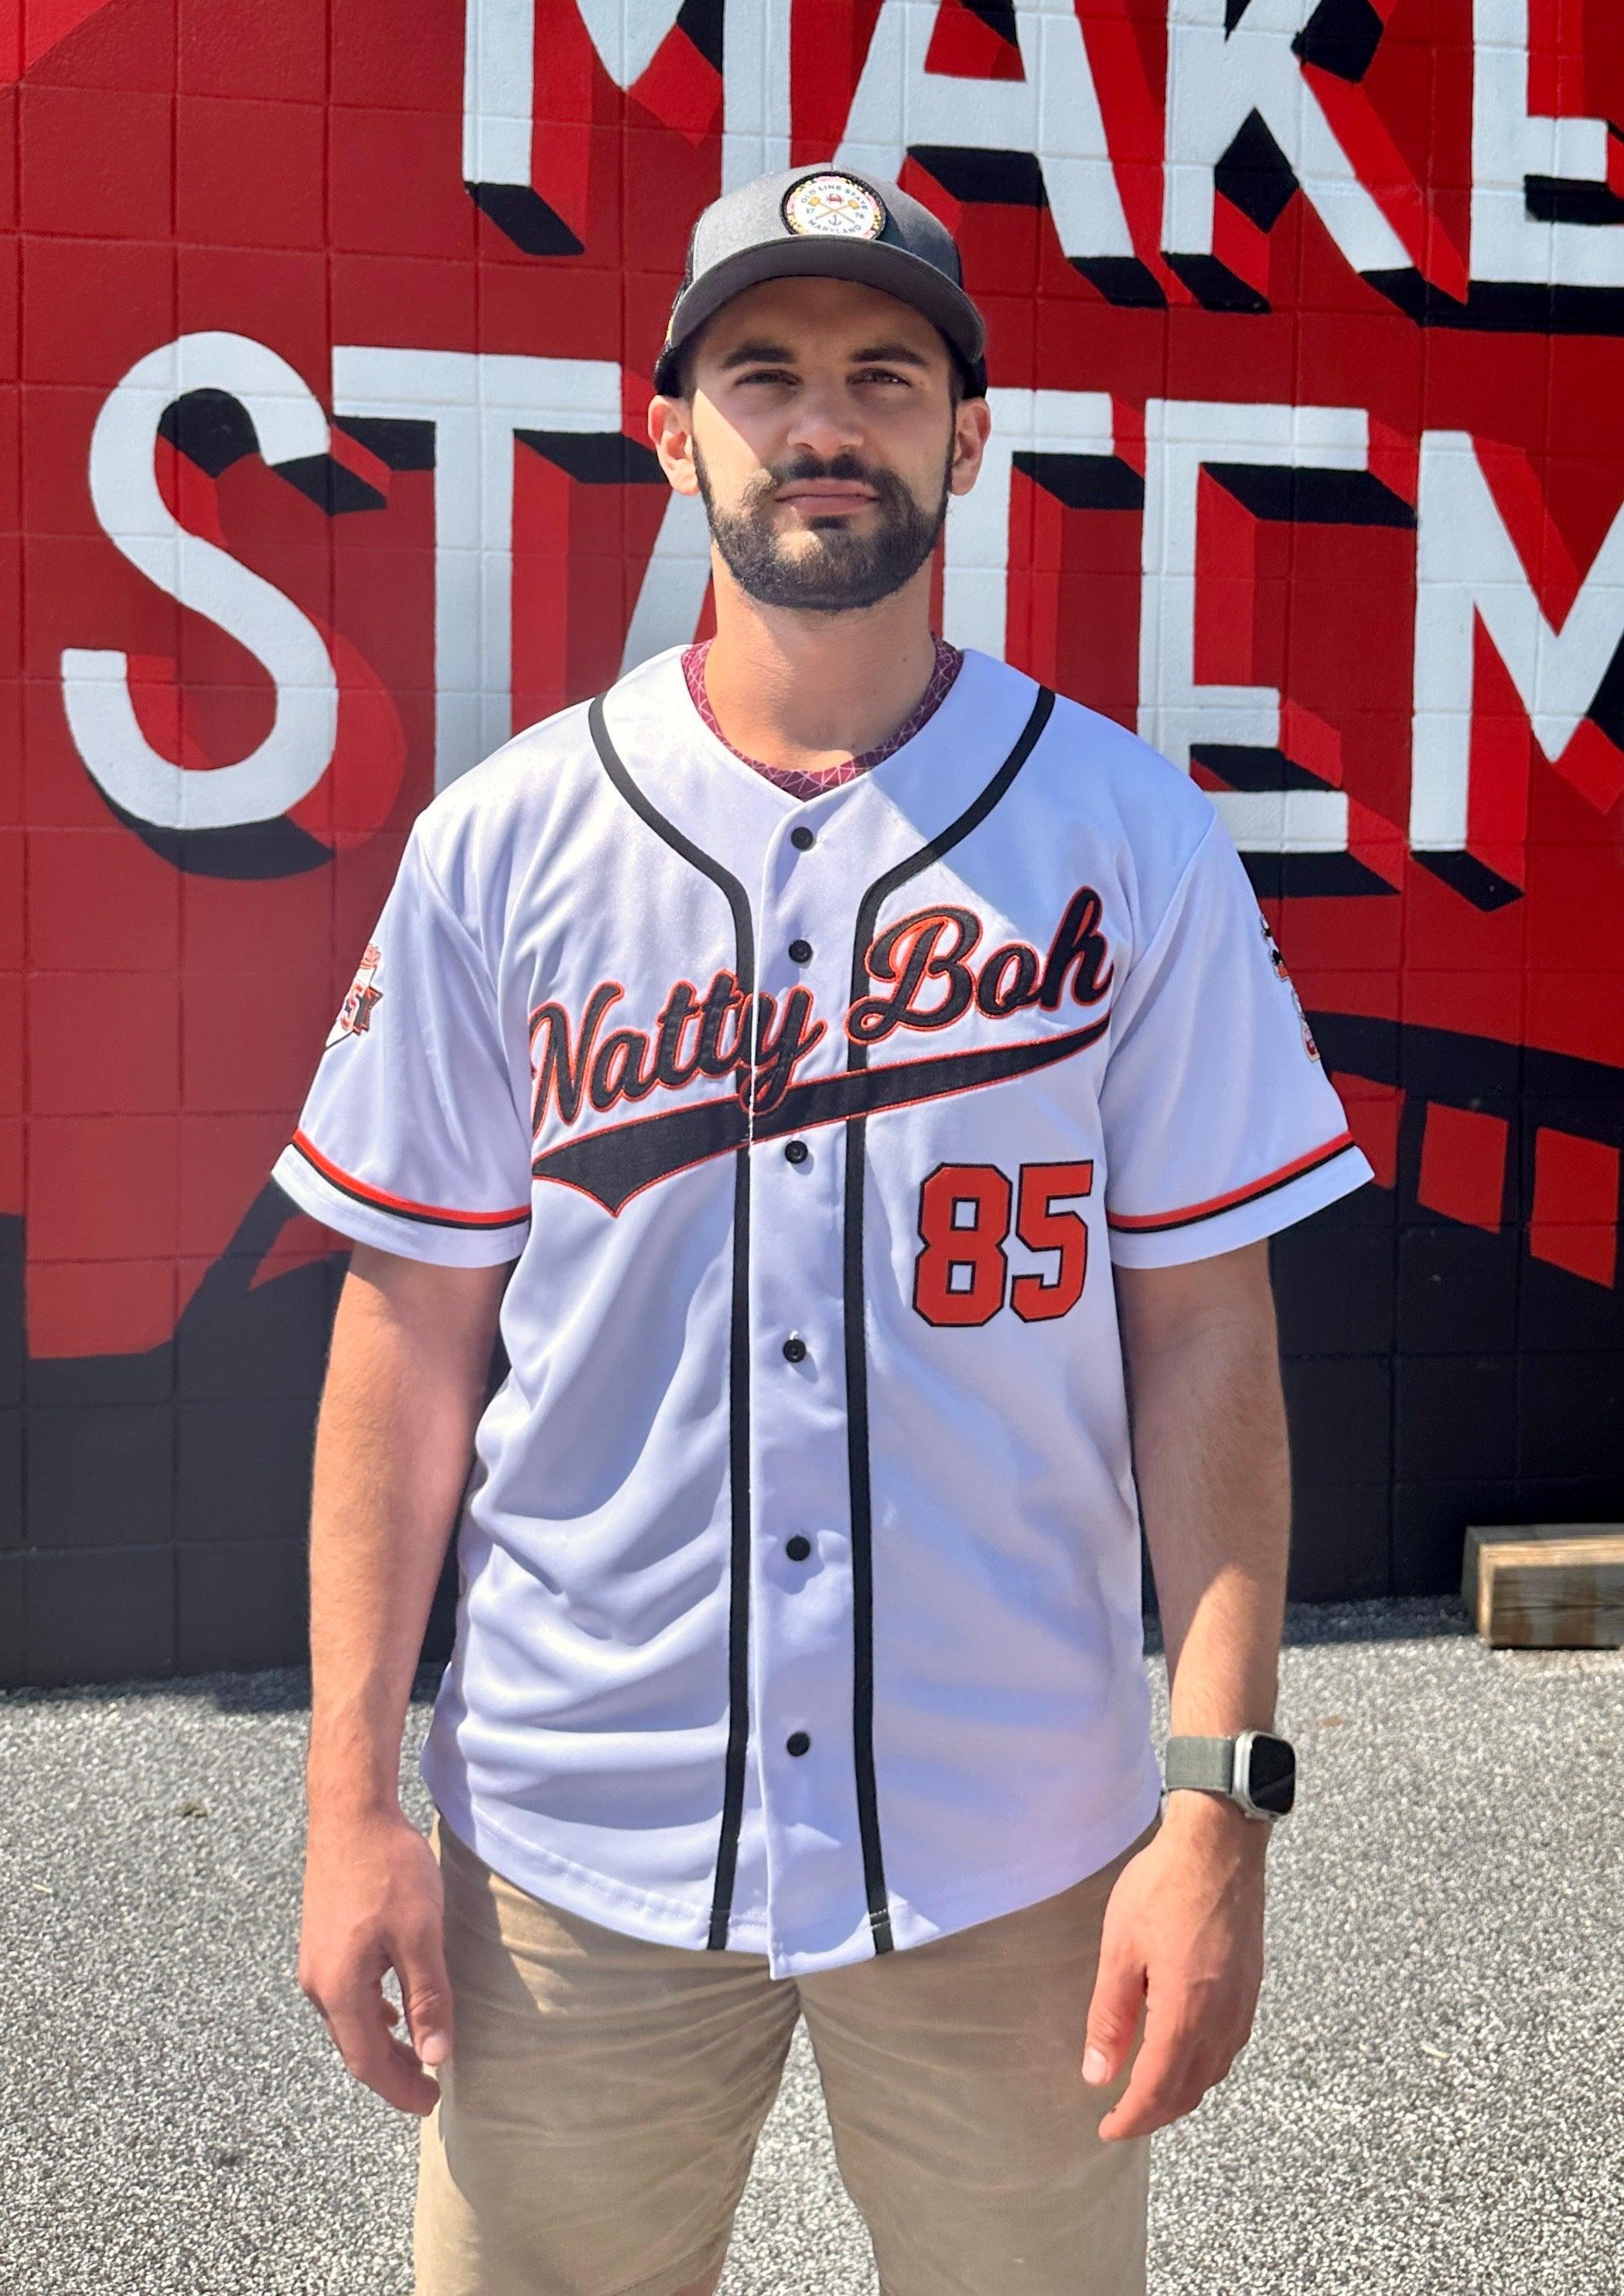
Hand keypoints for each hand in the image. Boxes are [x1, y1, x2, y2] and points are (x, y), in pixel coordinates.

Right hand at [298, 1803, 453, 2117]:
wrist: (351, 1812)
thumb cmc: (388, 1869)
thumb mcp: (420, 1935)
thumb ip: (428, 1998)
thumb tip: (434, 2056)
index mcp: (338, 1988)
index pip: (367, 2062)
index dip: (399, 2088)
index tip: (431, 2104)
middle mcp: (318, 1982)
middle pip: (355, 2046)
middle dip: (392, 2072)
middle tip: (429, 2087)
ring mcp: (316, 1960)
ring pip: (350, 2021)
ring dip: (383, 2043)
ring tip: (419, 2054)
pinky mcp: (323, 1940)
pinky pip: (345, 1995)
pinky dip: (372, 2014)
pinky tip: (393, 2009)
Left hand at [1081, 1797, 1268, 2140]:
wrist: (1220, 1843)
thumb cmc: (1165, 1886)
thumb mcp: (1121, 1948)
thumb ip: (1110, 2015)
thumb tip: (1098, 2073)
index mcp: (1187, 2012)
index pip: (1158, 2089)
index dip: (1131, 2117)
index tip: (1107, 2129)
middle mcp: (1223, 2017)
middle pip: (1190, 2089)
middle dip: (1156, 2113)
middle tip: (1123, 2117)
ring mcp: (1243, 2003)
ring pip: (1213, 2071)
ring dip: (1182, 2092)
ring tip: (1149, 2092)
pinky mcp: (1251, 1985)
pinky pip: (1229, 2046)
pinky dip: (1204, 2065)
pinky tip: (1185, 2053)